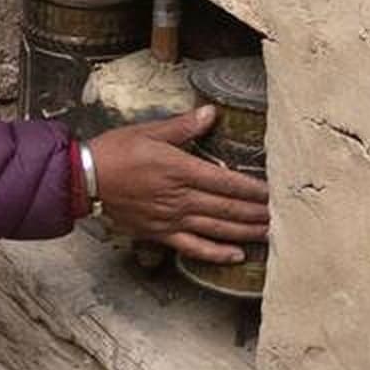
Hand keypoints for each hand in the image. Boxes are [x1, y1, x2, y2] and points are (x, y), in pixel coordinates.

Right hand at [87, 106, 269, 264]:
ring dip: (245, 232)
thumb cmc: (116, 151)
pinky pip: (193, 247)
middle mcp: (180, 198)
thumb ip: (184, 126)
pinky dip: (216, 253)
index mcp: (181, 170)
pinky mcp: (161, 233)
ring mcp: (172, 219)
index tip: (275, 192)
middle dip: (257, 213)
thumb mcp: (150, 131)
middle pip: (228, 208)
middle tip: (284, 217)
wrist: (85, 179)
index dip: (254, 189)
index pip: (227, 182)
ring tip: (270, 234)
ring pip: (217, 228)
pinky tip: (236, 256)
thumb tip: (210, 113)